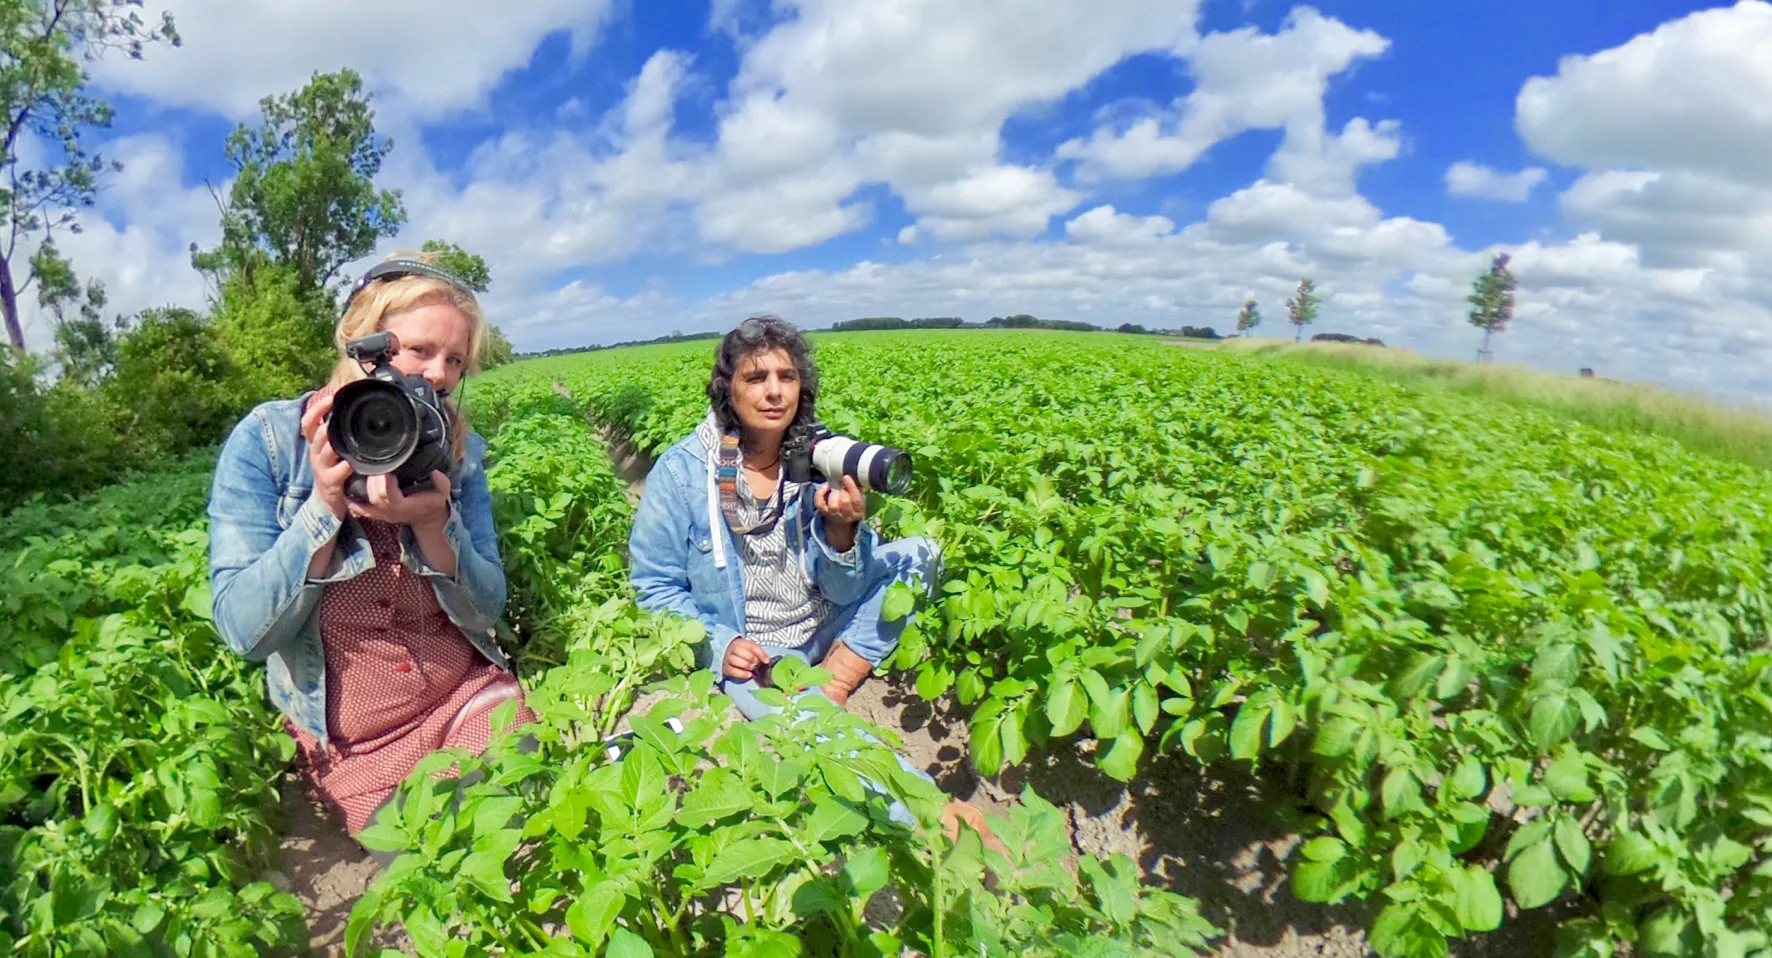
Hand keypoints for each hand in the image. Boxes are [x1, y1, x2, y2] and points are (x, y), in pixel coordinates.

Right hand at [300, 388, 352, 519]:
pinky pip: (336, 473)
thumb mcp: (330, 450)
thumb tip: (347, 409)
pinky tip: (351, 464)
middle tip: (336, 413)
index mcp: (315, 444)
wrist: (327, 500)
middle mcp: (315, 454)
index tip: (331, 397)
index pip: (309, 422)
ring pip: (324, 452)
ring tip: (340, 434)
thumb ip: (335, 433)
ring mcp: (321, 469)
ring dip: (332, 443)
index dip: (316, 409)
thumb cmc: (333, 470)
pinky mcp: (330, 483)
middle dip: (325, 424)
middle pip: (316, 435)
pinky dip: (344, 468)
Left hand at [348, 471, 451, 532]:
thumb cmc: (434, 502)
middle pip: (373, 496)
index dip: (385, 481)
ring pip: (363, 501)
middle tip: (374, 464)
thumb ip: (441, 483)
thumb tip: (434, 472)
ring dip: (362, 485)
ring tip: (362, 469)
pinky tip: (346, 488)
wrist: (429, 518)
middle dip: (373, 478)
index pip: (387, 495)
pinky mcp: (376, 514)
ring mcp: (381, 515)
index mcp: (404, 506)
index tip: (388, 468)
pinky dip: (351, 498)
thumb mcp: (443, 492)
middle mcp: (390, 512)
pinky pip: (358, 508)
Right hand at [723, 637, 769, 681]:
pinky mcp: (726, 668)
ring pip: (737, 662)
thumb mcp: (751, 649)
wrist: (728, 655)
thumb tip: (767, 661)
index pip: (752, 646)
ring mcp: (727, 659)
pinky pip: (734, 672)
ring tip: (752, 668)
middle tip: (756, 663)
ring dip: (748, 666)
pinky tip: (749, 674)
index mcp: (740, 642)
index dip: (761, 654)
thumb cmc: (743, 652)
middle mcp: (732, 649)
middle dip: (753, 660)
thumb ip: (759, 653)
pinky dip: (743, 674)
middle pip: (744, 654)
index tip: (766, 661)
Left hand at [814, 475, 865, 550]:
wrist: (840, 522)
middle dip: (842, 490)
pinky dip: (820, 493)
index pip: (856, 499)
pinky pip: (820, 503)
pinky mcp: (824, 513)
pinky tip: (825, 487)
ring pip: (833, 505)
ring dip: (833, 493)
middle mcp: (847, 515)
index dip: (851, 487)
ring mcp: (835, 515)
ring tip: (833, 488)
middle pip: (845, 502)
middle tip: (840, 484)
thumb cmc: (851, 505)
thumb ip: (857, 489)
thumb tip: (853, 475)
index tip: (846, 477)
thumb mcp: (858, 498)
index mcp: (858, 510)